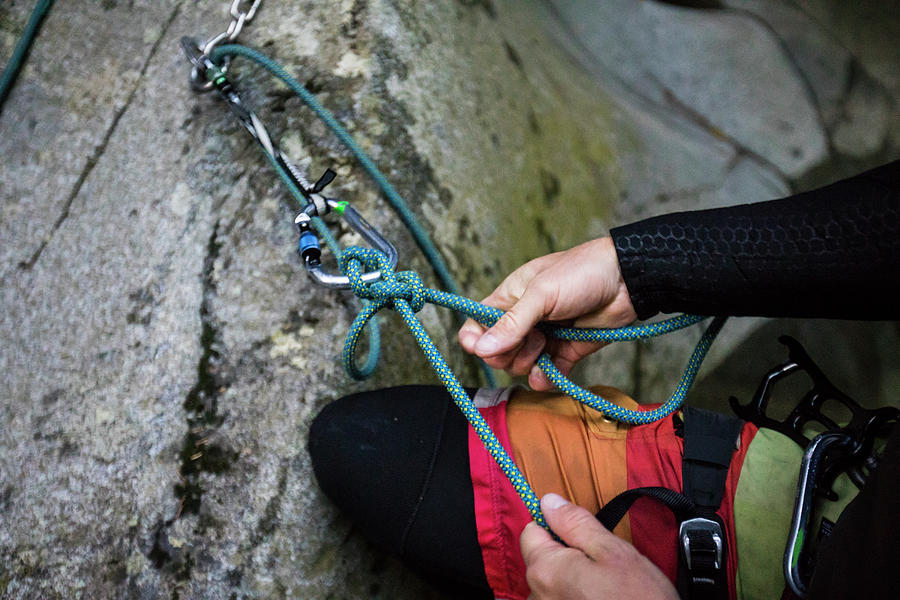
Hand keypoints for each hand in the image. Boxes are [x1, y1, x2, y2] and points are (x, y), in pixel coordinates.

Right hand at [458, 237, 636, 389]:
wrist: (627, 282)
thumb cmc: (581, 273)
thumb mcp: (541, 294)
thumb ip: (512, 323)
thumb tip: (480, 349)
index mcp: (510, 298)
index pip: (477, 325)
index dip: (475, 339)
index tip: (483, 347)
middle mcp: (524, 320)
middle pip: (497, 352)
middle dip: (508, 353)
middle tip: (530, 339)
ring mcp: (544, 337)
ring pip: (520, 366)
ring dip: (529, 363)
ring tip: (547, 344)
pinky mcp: (565, 352)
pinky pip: (546, 374)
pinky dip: (545, 378)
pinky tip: (549, 373)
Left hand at [520, 493, 677, 599]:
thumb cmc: (639, 599)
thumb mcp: (612, 551)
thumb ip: (575, 523)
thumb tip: (548, 501)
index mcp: (545, 570)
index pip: (531, 531)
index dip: (556, 526)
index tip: (581, 536)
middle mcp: (537, 595)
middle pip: (540, 559)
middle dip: (565, 555)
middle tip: (601, 565)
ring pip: (549, 582)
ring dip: (570, 579)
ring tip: (603, 588)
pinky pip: (557, 599)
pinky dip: (573, 595)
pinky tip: (597, 599)